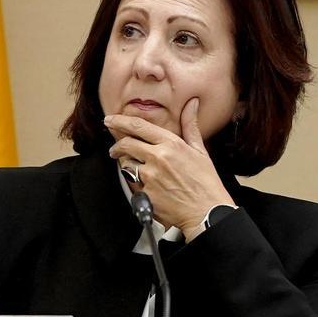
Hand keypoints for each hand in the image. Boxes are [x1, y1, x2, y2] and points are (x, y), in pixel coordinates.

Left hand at [105, 98, 235, 240]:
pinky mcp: (145, 194)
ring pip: (126, 165)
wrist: (207, 212)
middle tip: (115, 149)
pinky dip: (137, 185)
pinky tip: (149, 188)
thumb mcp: (200, 151)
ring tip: (138, 171)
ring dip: (127, 166)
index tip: (110, 120)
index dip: (119, 121)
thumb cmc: (206, 183)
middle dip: (117, 146)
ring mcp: (150, 177)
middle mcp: (158, 158)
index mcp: (171, 144)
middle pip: (126, 144)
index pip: (138, 126)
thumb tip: (191, 104)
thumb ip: (190, 125)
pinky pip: (132, 185)